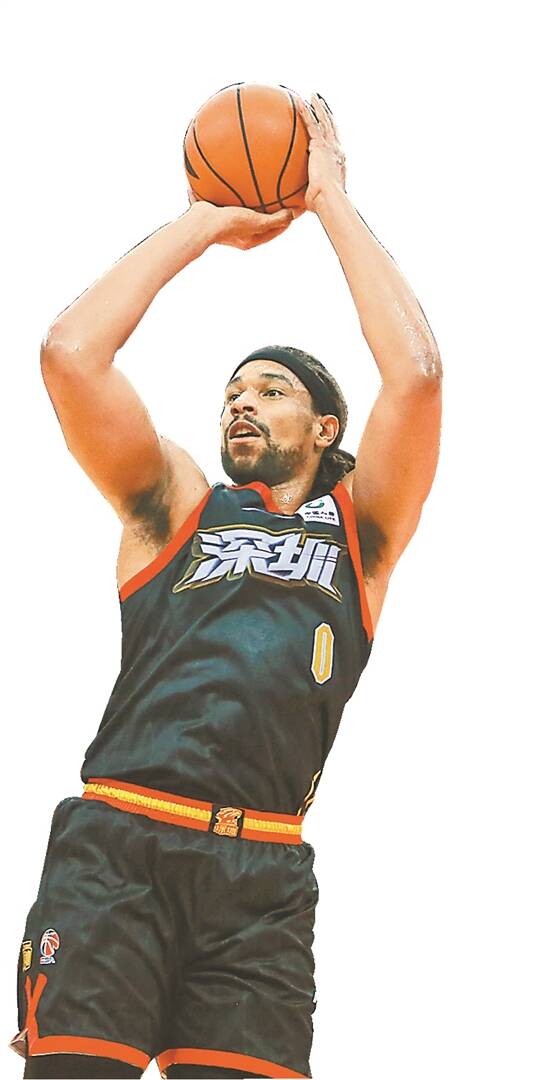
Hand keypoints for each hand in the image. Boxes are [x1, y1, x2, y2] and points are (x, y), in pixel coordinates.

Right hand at [186, 189, 303, 249]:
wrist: (199, 224)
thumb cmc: (228, 225)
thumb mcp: (257, 222)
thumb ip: (276, 220)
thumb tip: (293, 214)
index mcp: (249, 240)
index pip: (274, 230)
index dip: (287, 220)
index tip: (296, 207)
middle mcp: (238, 233)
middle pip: (258, 220)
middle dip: (268, 209)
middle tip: (280, 194)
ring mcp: (224, 223)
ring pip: (240, 208)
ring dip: (247, 198)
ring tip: (254, 183)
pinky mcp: (212, 212)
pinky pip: (222, 197)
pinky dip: (226, 187)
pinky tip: (229, 172)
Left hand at [295, 92, 346, 211]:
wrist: (329, 199)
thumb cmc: (324, 205)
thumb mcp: (317, 199)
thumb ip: (308, 197)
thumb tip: (296, 207)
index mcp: (338, 162)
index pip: (335, 144)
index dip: (332, 133)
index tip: (328, 127)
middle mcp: (337, 151)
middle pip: (332, 128)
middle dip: (327, 114)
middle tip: (322, 103)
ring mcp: (330, 147)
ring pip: (324, 121)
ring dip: (318, 107)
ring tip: (312, 96)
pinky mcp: (320, 146)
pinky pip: (311, 124)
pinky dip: (305, 112)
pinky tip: (298, 102)